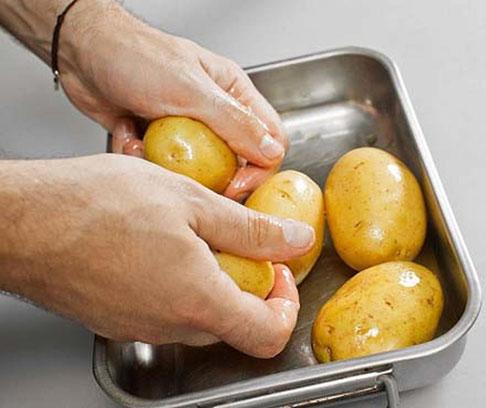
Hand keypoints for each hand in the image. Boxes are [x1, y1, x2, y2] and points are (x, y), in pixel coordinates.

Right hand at [0, 154, 313, 357]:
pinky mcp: (117, 318)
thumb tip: (295, 240)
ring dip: (212, 282)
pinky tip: (162, 244)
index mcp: (198, 301)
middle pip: (234, 323)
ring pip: (198, 316)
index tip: (279, 272)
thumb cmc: (97, 205)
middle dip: (249, 286)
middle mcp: (169, 325)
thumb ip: (251, 229)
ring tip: (196, 234)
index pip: (268, 334)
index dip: (286, 305)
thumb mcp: (192, 202)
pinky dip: (179, 285)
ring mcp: (140, 326)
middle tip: (239, 243)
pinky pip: (164, 310)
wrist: (23, 222)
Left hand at [59, 1, 285, 199]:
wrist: (80, 51)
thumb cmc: (135, 56)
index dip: (259, 169)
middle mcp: (216, 115)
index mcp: (234, 96)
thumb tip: (272, 151)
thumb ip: (235, 123)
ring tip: (145, 145)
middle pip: (235, 163)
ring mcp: (187, 130)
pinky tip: (129, 137)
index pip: (270, 140)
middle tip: (188, 180)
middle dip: (210, 176)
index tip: (235, 186)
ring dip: (169, 167)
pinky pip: (164, 168)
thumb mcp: (191, 90)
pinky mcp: (160, 141)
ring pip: (197, 171)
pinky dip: (144, 159)